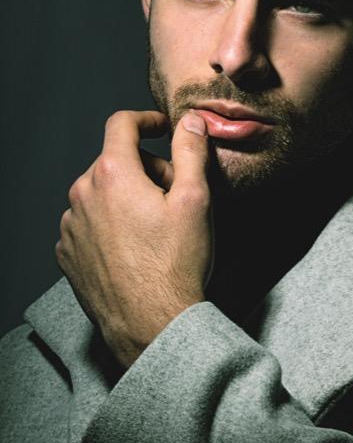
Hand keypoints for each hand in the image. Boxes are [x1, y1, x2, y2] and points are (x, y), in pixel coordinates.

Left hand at [56, 109, 212, 368]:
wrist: (151, 322)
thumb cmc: (175, 265)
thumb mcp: (195, 200)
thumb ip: (191, 151)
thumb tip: (190, 121)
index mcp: (112, 174)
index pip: (122, 124)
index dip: (146, 120)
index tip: (162, 128)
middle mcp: (82, 195)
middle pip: (115, 162)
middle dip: (146, 169)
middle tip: (175, 196)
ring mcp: (71, 226)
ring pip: (100, 194)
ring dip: (125, 199)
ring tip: (154, 229)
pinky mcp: (67, 254)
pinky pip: (88, 225)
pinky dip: (109, 226)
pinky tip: (134, 249)